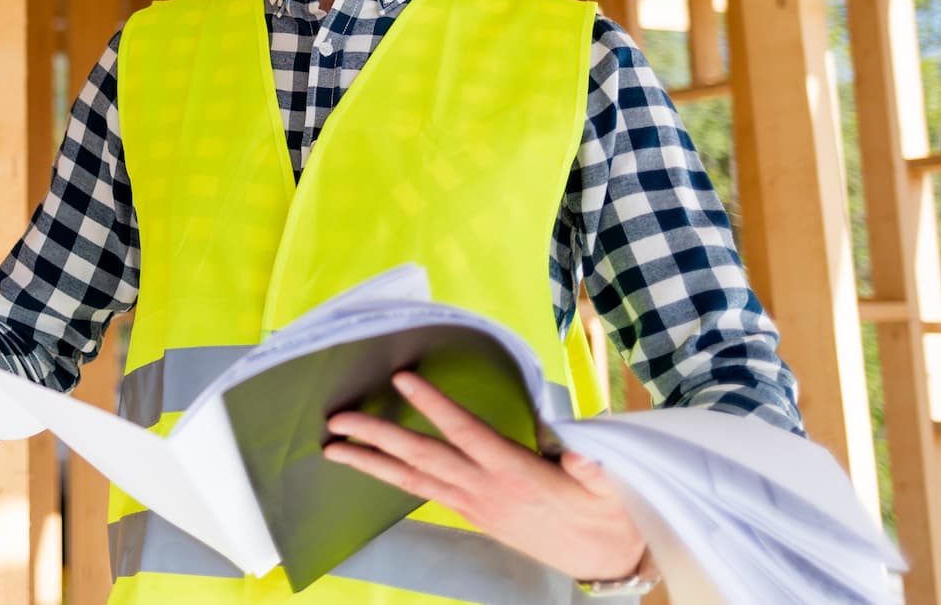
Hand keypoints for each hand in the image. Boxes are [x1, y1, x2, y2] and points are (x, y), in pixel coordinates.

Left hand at [323, 370, 646, 582]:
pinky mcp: (473, 515)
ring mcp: (474, 505)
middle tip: (337, 420)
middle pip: (421, 458)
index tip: (402, 380)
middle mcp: (485, 489)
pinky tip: (374, 467)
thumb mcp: (607, 488)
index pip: (464, 432)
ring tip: (333, 449)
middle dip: (376, 437)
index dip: (432, 406)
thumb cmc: (605, 514)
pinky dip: (395, 478)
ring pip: (413, 481)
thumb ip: (590, 467)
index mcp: (514, 472)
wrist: (603, 560)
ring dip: (371, 463)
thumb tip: (578, 452)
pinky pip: (425, 492)